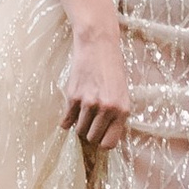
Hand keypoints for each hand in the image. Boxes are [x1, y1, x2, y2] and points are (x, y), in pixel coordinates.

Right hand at [61, 20, 128, 151]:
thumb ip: (115, 115)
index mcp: (122, 110)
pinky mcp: (73, 96)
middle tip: (90, 122)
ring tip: (83, 114)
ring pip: (79, 130)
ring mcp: (89, 103)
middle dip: (90, 133)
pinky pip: (67, 120)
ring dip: (79, 125)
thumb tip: (104, 137)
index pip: (109, 143)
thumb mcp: (121, 92)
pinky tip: (70, 115)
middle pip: (92, 138)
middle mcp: (107, 109)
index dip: (103, 141)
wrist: (98, 44)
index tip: (100, 136)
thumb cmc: (112, 67)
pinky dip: (67, 120)